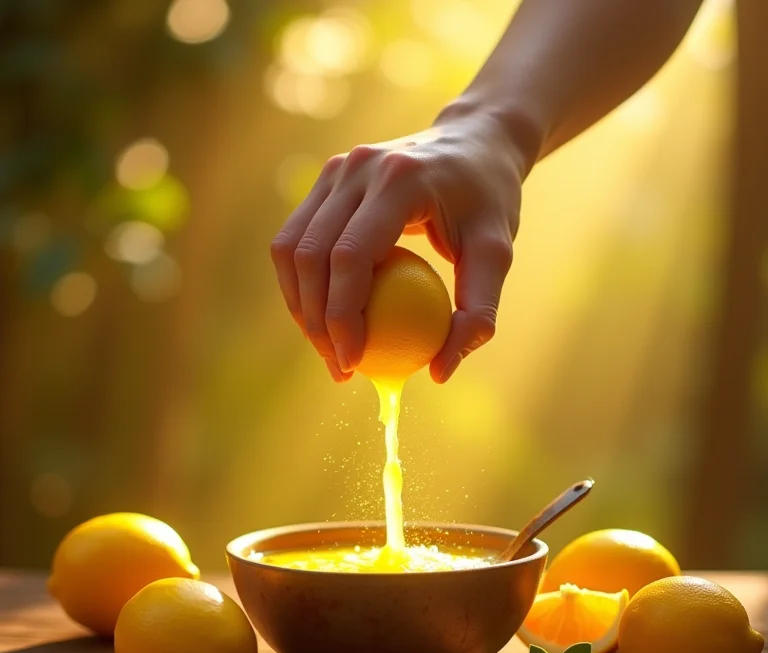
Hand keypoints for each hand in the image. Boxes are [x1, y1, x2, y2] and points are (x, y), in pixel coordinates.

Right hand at [270, 108, 531, 382]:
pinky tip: (323, 316)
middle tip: (340, 367)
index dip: (341, 317)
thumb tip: (439, 373)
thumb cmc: (489, 201)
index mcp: (399, 181)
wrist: (474, 140)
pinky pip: (296, 238)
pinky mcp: (327, 179)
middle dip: (316, 322)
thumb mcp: (498, 254)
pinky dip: (301, 282)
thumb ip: (478, 312)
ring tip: (327, 348)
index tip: (354, 362)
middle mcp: (357, 169)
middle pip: (309, 255)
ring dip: (300, 306)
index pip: (349, 256)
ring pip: (290, 248)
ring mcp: (336, 169)